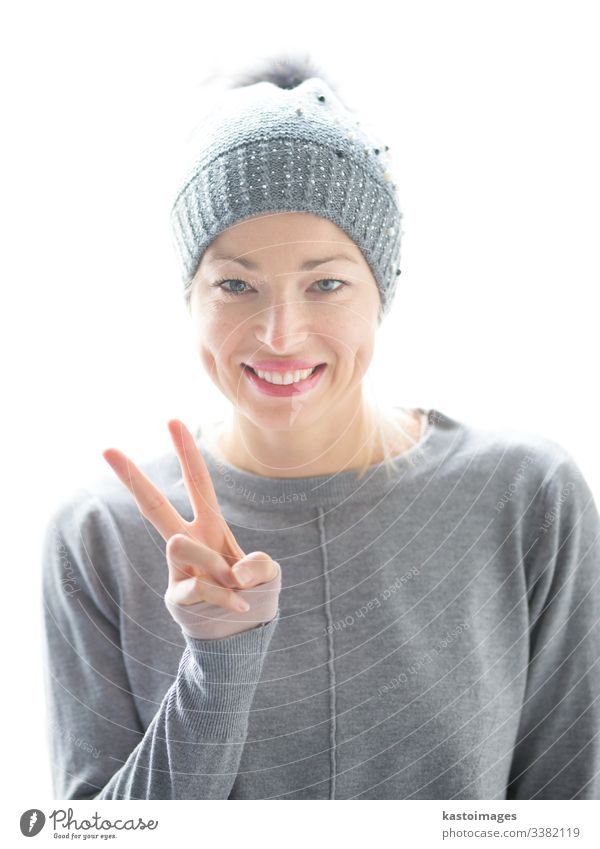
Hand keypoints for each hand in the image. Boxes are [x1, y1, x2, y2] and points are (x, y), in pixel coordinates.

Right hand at [102, 420, 280, 629]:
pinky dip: (227, 598)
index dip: (187, 452)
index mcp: (211, 525)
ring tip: (236, 586)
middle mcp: (188, 542)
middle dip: (132, 477)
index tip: (172, 420)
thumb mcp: (267, 576)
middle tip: (107, 449)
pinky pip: (200, 586)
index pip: (198, 483)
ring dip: (217, 565)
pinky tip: (239, 607)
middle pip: (153, 506)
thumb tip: (237, 571)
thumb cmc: (252, 596)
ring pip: (180, 544)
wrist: (240, 639)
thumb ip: (259, 567)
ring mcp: (177, 569)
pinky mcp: (176, 597)